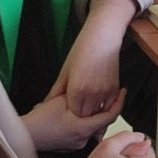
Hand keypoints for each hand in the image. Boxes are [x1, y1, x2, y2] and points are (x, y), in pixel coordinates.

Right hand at [22, 88, 125, 156]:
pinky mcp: (70, 145)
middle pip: (103, 121)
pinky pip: (84, 131)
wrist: (24, 135)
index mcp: (84, 128)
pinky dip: (86, 121)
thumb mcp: (63, 100)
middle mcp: (83, 139)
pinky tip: (81, 111)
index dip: (119, 102)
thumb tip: (97, 93)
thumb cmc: (41, 118)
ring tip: (94, 98)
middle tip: (112, 91)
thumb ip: (82, 98)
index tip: (123, 90)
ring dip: (96, 114)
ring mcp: (76, 144)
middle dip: (108, 106)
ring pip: (93, 126)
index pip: (110, 116)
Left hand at [56, 0, 134, 116]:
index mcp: (77, 90)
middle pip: (86, 118)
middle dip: (81, 119)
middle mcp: (92, 94)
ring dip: (93, 116)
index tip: (67, 116)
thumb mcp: (64, 71)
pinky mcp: (115, 88)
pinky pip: (109, 106)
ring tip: (87, 115)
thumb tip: (43, 106)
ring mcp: (105, 92)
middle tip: (76, 120)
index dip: (70, 117)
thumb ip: (55, 92)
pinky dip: (104, 109)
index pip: (73, 115)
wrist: (102, 38)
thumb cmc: (81, 51)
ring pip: (99, 114)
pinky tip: (98, 107)